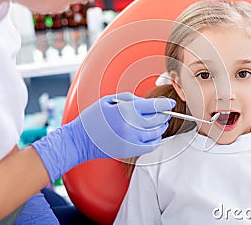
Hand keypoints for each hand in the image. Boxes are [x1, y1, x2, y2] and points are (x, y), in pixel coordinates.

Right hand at [32, 92, 174, 181]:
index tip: (171, 103)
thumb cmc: (93, 118)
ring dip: (161, 127)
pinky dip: (156, 140)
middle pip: (157, 119)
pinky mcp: (129, 151)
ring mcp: (130, 140)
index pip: (153, 105)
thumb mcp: (108, 101)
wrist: (79, 140)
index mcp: (125, 110)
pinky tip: (155, 136)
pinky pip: (150, 146)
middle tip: (165, 112)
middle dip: (164, 115)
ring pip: (156, 133)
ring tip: (161, 124)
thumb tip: (147, 103)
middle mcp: (130, 125)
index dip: (164, 104)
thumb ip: (129, 99)